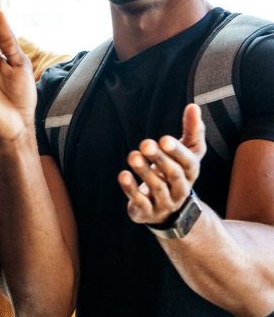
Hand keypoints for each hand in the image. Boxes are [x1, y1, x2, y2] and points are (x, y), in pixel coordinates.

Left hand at [119, 103, 204, 224]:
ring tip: (132, 155)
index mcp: (191, 172)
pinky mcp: (148, 211)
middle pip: (173, 174)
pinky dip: (131, 189)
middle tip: (145, 143)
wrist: (168, 209)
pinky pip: (140, 202)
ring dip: (144, 171)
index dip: (177, 151)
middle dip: (159, 159)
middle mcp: (181, 188)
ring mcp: (165, 202)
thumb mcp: (186, 152)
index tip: (164, 139)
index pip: (188, 162)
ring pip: (157, 188)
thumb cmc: (175, 172)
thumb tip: (194, 106)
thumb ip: (192, 130)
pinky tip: (123, 175)